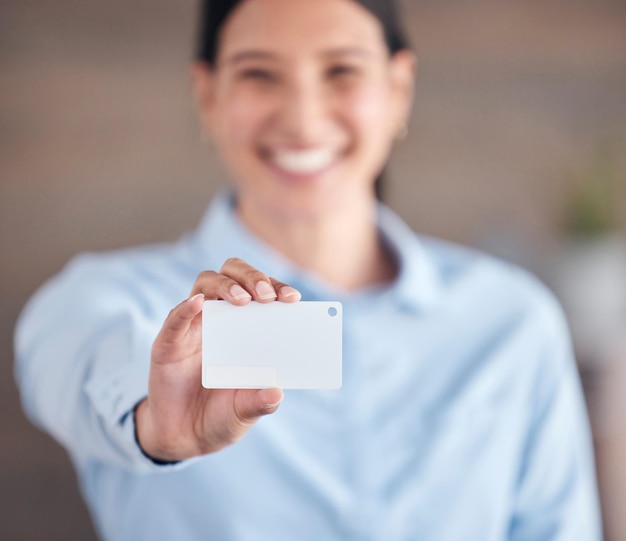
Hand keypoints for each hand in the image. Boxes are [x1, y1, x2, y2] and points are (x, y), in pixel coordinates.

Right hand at [135, 258, 300, 461]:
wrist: (186, 438)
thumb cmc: (223, 416)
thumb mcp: (246, 412)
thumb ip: (260, 403)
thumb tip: (276, 393)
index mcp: (246, 327)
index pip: (261, 292)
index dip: (276, 288)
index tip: (292, 299)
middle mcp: (220, 319)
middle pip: (233, 274)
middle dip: (252, 277)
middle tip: (266, 296)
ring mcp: (193, 328)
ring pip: (205, 284)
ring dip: (225, 285)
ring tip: (241, 299)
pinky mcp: (168, 344)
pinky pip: (174, 319)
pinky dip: (185, 308)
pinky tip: (197, 304)